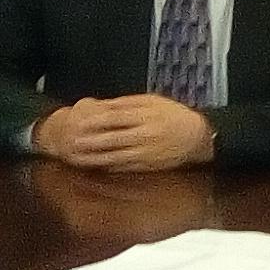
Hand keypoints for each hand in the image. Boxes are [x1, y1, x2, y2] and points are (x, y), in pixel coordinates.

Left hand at [39, 94, 215, 171]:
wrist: (198, 137)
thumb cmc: (174, 116)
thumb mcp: (153, 101)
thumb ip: (128, 103)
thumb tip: (103, 106)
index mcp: (145, 116)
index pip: (114, 119)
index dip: (94, 121)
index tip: (78, 123)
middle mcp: (144, 135)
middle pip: (111, 139)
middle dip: (90, 142)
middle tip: (71, 143)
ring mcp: (146, 153)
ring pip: (115, 156)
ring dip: (95, 158)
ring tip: (78, 158)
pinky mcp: (148, 166)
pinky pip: (124, 167)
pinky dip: (109, 167)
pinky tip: (96, 166)